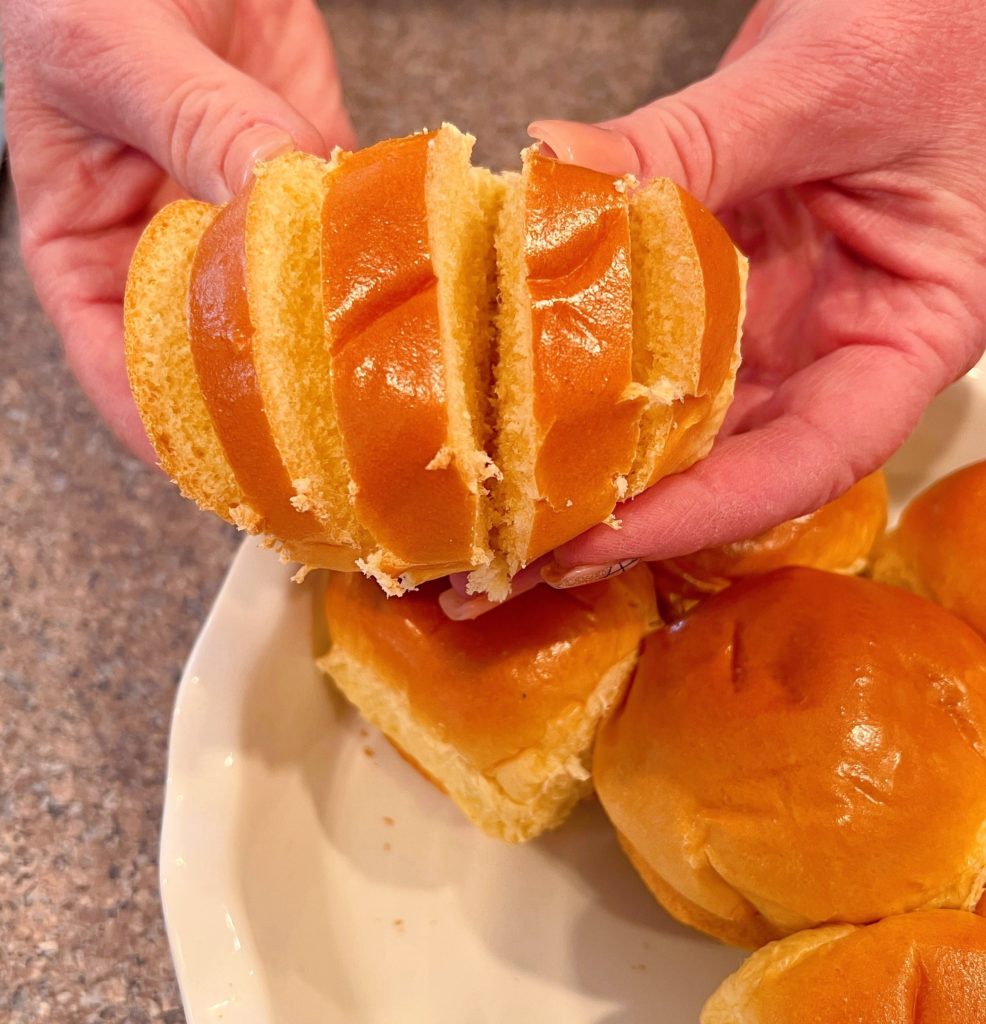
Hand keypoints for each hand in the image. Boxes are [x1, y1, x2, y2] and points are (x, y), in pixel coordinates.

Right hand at [1, 0, 353, 458]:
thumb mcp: (111, 48)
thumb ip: (192, 124)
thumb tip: (273, 195)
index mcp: (89, 250)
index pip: (120, 370)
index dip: (172, 432)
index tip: (235, 474)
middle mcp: (169, 252)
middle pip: (218, 361)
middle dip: (273, 407)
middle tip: (336, 450)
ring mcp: (244, 219)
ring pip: (293, 303)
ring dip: (339, 337)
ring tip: (387, 383)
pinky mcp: (308, 176)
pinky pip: (347, 230)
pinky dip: (381, 256)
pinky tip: (413, 283)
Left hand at [442, 0, 985, 618]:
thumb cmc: (942, 22)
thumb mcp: (828, 80)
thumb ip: (697, 134)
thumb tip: (558, 168)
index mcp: (904, 335)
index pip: (806, 461)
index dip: (701, 512)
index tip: (600, 540)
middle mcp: (832, 345)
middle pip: (728, 460)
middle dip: (625, 513)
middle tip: (517, 545)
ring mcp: (771, 314)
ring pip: (679, 408)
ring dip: (594, 454)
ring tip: (502, 496)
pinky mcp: (721, 275)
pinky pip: (647, 331)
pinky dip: (585, 360)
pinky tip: (516, 391)